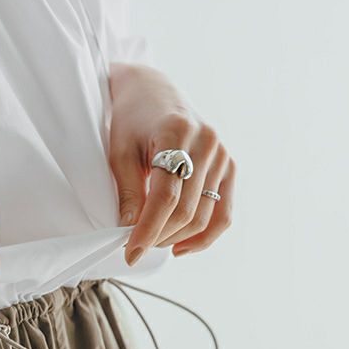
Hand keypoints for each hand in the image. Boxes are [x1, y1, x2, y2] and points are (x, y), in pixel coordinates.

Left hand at [108, 63, 235, 264]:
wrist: (153, 94)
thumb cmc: (131, 121)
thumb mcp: (119, 152)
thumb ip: (128, 191)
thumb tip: (131, 231)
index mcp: (176, 133)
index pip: (165, 197)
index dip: (147, 231)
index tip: (130, 254)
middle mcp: (206, 143)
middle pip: (186, 210)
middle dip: (159, 236)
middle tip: (135, 247)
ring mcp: (222, 155)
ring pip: (203, 216)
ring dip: (176, 238)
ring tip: (153, 242)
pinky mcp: (229, 166)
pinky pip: (223, 213)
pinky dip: (204, 236)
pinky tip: (180, 246)